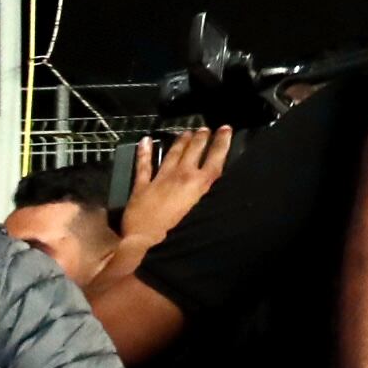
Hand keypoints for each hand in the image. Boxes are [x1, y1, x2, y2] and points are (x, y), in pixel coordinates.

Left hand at [118, 125, 231, 252]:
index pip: (215, 158)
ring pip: (172, 154)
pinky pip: (143, 165)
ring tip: (185, 132)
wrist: (146, 239)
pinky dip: (143, 152)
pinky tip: (145, 140)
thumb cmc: (178, 231)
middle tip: (204, 128)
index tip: (225, 128)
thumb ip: (206, 193)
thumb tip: (212, 180)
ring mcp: (161, 178)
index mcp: (199, 183)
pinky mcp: (142, 185)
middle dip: (200, 137)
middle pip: (193, 150)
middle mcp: (181, 175)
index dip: (222, 142)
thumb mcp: (201, 211)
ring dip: (180, 141)